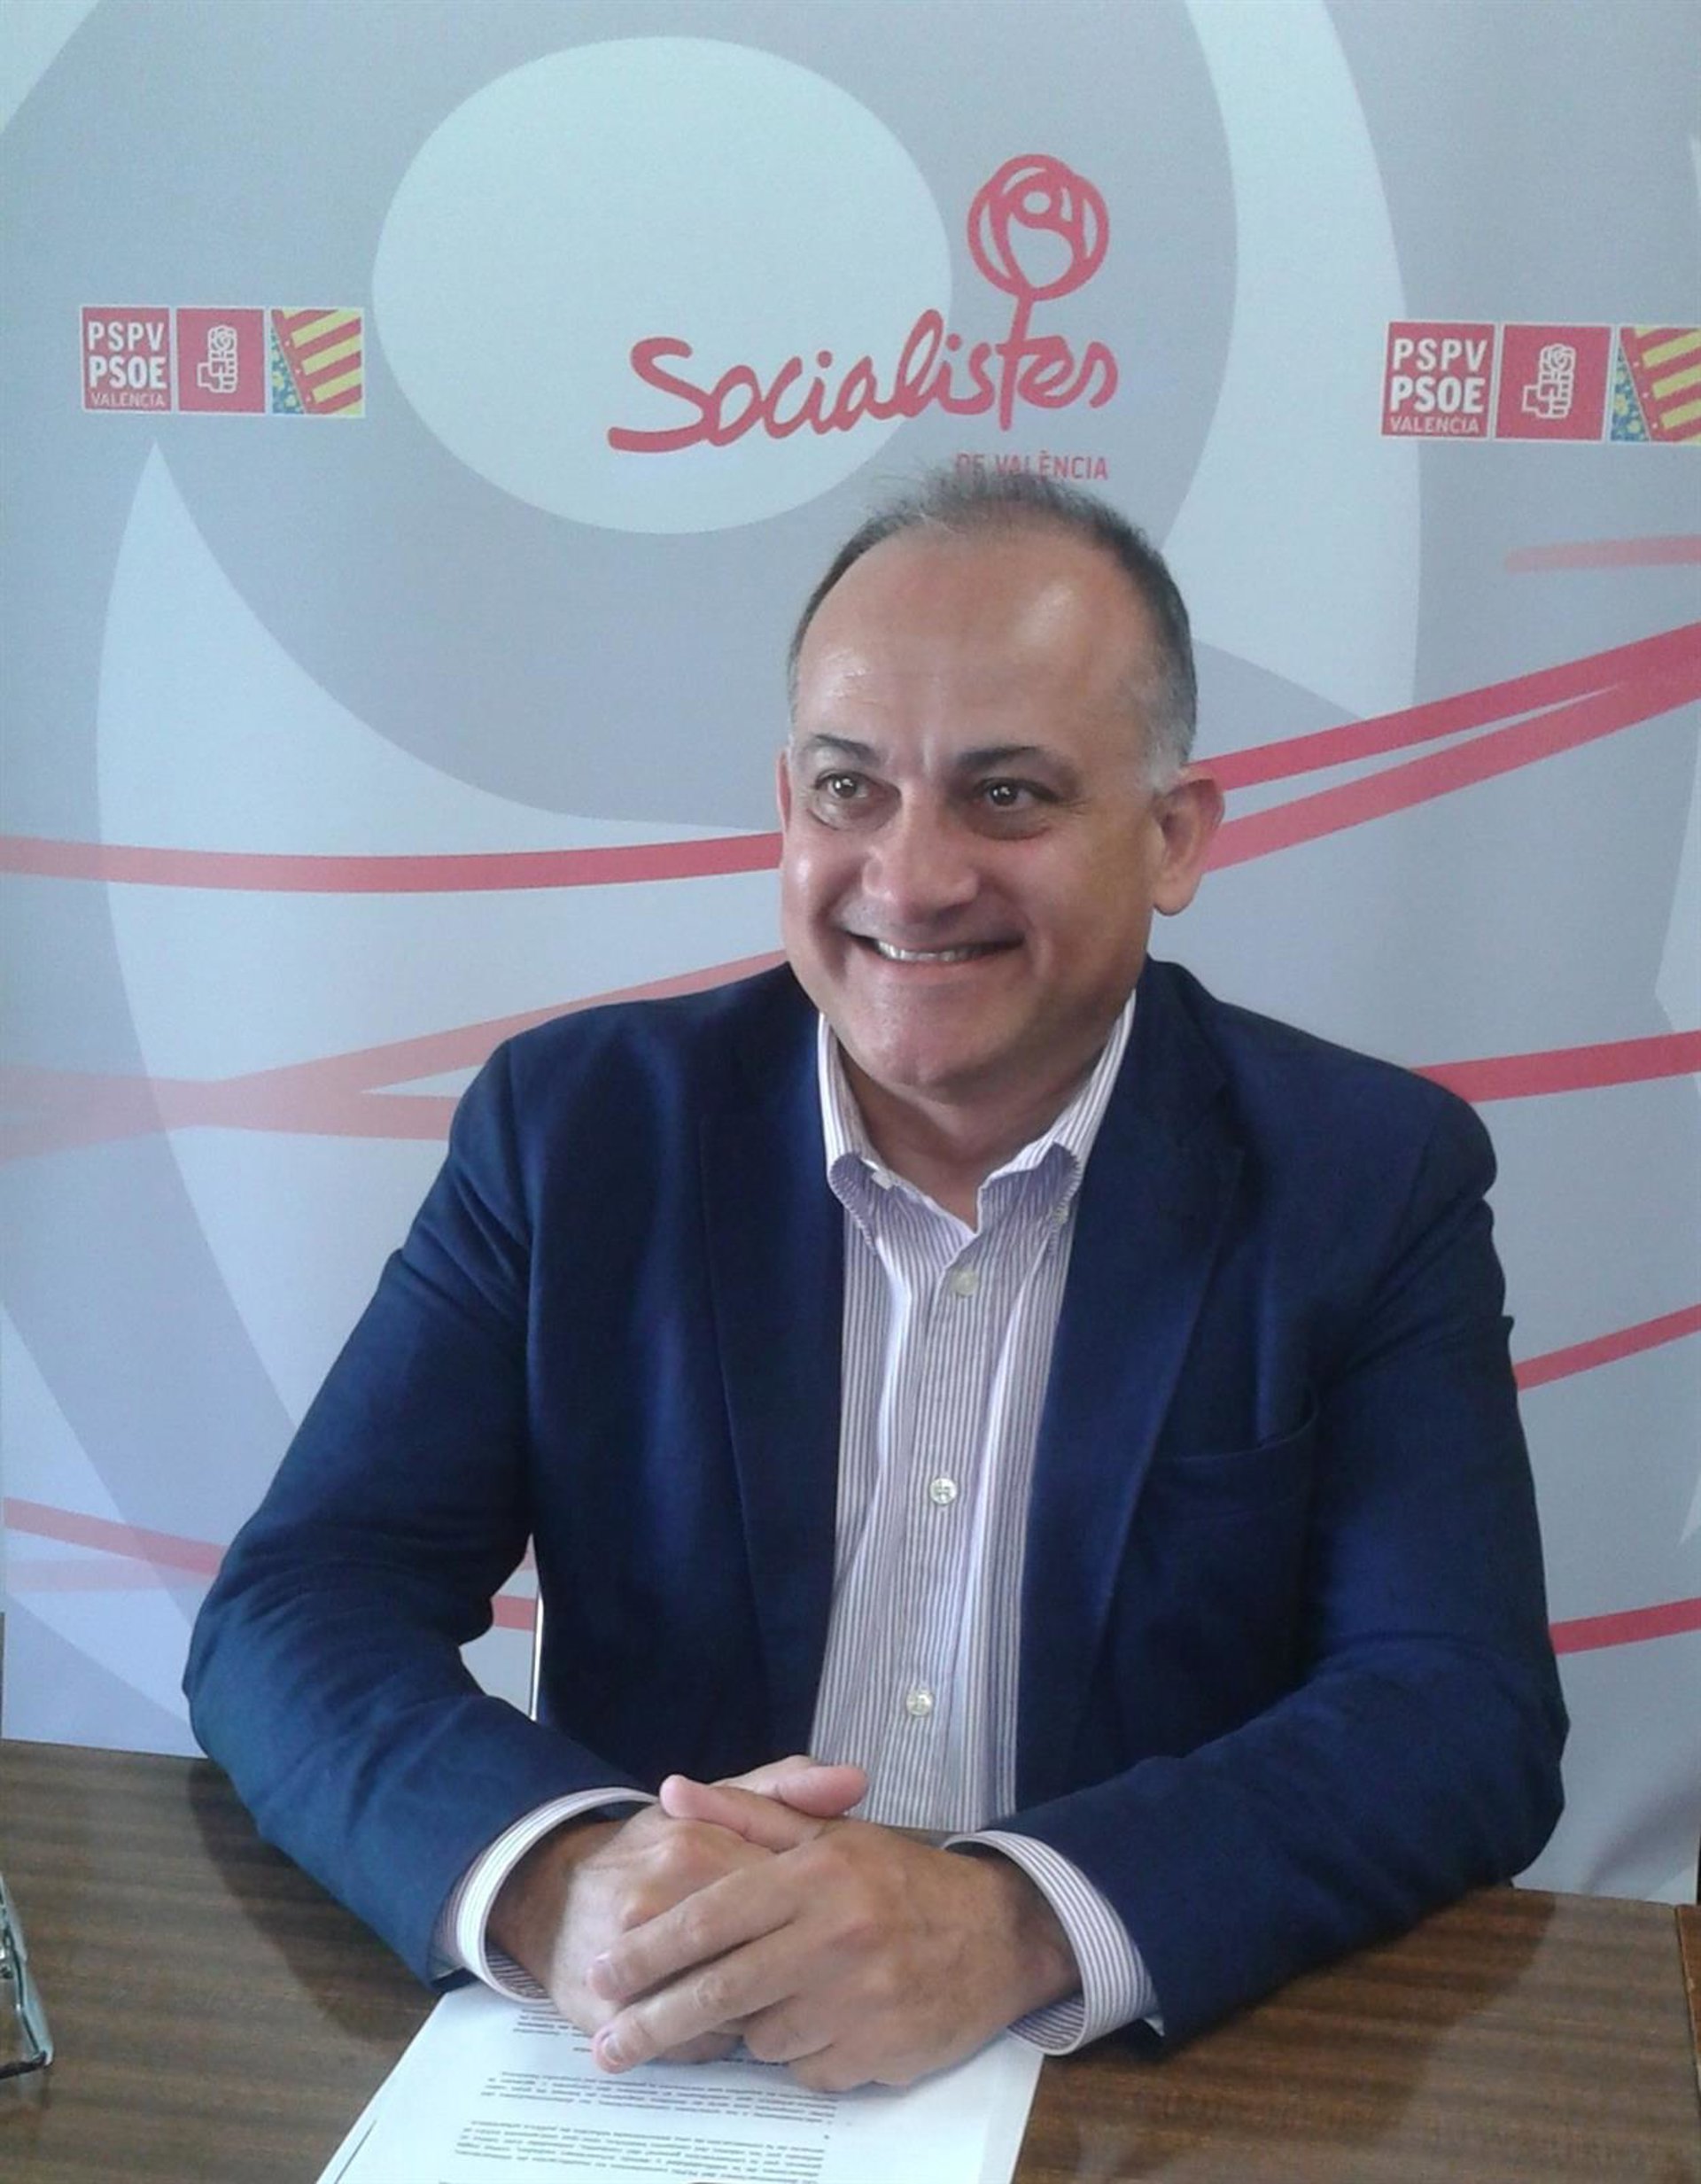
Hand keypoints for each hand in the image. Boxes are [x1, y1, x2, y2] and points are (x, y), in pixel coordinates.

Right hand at [488, 1758, 864, 2062]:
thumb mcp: (718, 1805)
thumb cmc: (656, 1851)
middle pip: (762, 1955)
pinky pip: (698, 2045)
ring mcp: (632, 1960)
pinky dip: (718, 2038)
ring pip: (734, 2007)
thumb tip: (855, 1780)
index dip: (814, 1914)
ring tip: (764, 1993)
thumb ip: (787, 1788)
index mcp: (697, 1845)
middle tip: (807, 1967)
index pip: (786, 1890)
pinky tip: (716, 2018)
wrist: (553, 1895)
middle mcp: (661, 1897)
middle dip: (793, 1970)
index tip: (826, 1920)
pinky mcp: (614, 2015)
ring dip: (759, 2008)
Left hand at [585, 1775, 1078, 2089]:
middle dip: (651, 2023)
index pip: (711, 1916)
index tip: (601, 1974)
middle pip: (719, 1992)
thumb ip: (746, 1813)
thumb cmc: (899, 1879)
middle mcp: (835, 1936)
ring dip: (749, 2030)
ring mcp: (860, 2000)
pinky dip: (801, 2054)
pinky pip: (808, 2070)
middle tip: (606, 2047)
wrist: (998, 1933)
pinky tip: (823, 2023)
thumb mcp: (828, 1834)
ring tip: (772, 2001)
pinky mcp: (881, 2053)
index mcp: (816, 1874)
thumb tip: (671, 1790)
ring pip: (761, 2038)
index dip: (649, 1950)